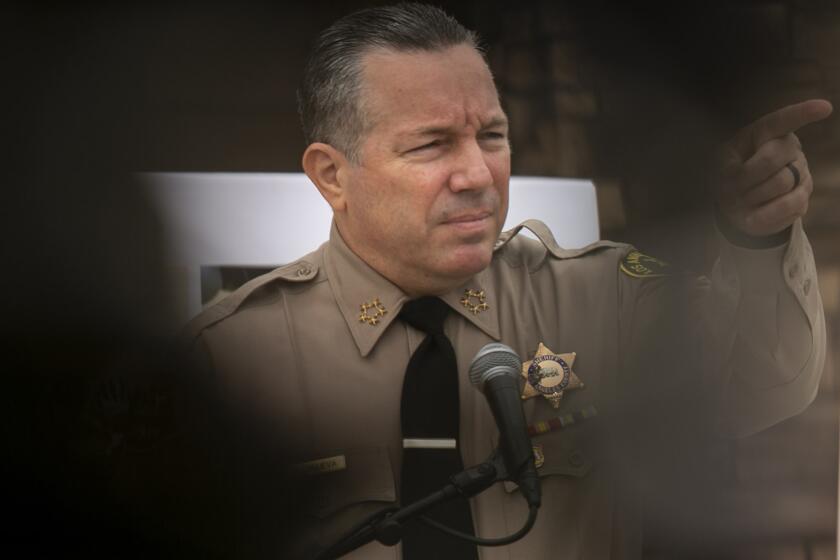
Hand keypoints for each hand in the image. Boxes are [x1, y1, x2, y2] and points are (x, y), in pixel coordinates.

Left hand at [714, 99, 832, 236]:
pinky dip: (764, 215)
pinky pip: (788, 207)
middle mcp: (789, 150)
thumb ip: (735, 169)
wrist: (736, 202)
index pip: (783, 120)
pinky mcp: (803, 199)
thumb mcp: (720, 168)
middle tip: (732, 186)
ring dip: (753, 196)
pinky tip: (753, 215)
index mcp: (764, 133)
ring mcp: (801, 174)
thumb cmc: (728, 176)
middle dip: (746, 176)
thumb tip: (759, 181)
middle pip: (771, 158)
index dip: (803, 113)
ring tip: (742, 200)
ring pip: (781, 183)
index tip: (824, 107)